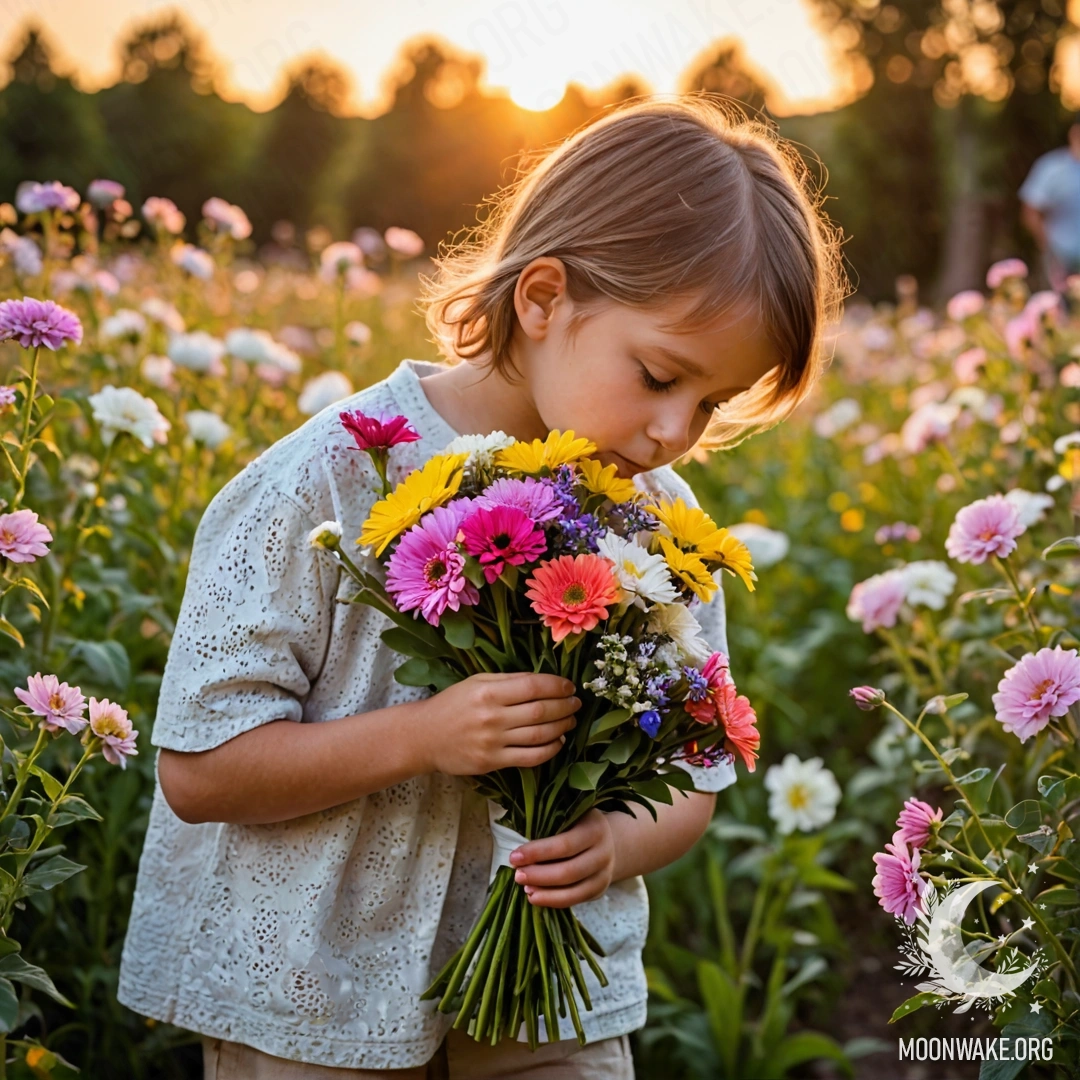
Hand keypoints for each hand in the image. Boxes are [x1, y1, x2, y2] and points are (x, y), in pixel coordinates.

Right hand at [416, 672, 578, 775]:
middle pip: (541, 711)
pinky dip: (549, 750)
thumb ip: (508, 680)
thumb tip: (543, 680)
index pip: (533, 686)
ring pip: (539, 735)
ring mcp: (492, 742)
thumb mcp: (476, 682)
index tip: (569, 686)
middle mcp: (492, 717)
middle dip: (565, 706)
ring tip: (571, 720)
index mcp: (488, 692)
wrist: (424, 736)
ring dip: (562, 727)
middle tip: (576, 703)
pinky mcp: (492, 763)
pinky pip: (529, 758)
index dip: (557, 686)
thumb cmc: (452, 704)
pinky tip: (558, 742)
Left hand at [508, 808, 614, 907]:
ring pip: (573, 890)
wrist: (610, 841)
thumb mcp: (571, 816)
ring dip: (545, 893)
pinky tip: (536, 897)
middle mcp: (603, 852)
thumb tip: (517, 845)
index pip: (564, 845)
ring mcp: (604, 874)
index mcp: (594, 829)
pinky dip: (553, 901)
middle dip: (539, 875)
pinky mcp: (599, 890)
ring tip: (524, 888)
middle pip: (569, 871)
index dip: (537, 853)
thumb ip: (550, 826)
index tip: (515, 857)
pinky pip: (575, 900)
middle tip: (517, 874)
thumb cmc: (579, 825)